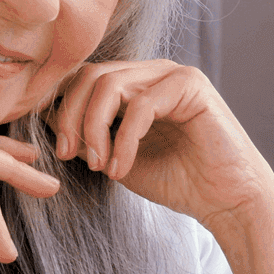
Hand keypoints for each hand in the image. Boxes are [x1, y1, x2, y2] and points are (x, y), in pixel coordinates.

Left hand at [47, 60, 273, 229]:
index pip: (85, 78)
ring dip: (94, 128)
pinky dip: (124, 140)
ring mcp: (173, 74)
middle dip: (70, 116)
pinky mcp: (192, 85)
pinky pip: (141, 105)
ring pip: (111, 84)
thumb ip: (89, 137)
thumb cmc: (179, 182)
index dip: (61, 108)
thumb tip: (45, 120)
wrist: (228, 202)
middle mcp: (154, 72)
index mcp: (137, 84)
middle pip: (91, 75)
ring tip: (100, 166)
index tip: (57, 150)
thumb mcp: (118, 158)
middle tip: (67, 155)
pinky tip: (121, 169)